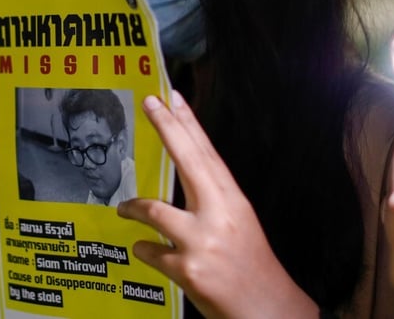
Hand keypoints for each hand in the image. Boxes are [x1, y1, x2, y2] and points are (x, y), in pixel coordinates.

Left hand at [117, 91, 315, 317]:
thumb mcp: (239, 224)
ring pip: (154, 210)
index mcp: (234, 201)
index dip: (189, 122)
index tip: (173, 96)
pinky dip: (142, 249)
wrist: (270, 312)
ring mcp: (202, 242)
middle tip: (149, 103)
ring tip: (123, 207)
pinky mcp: (187, 270)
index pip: (208, 153)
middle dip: (166, 127)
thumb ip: (214, 200)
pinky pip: (149, 251)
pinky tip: (142, 250)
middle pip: (188, 159)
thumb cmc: (253, 268)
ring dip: (133, 207)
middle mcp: (220, 215)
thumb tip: (189, 175)